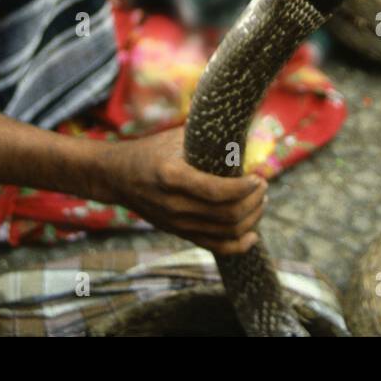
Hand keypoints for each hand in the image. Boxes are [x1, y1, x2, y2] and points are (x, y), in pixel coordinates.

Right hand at [100, 126, 267, 254]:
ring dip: (251, 219)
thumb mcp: (177, 138)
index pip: (218, 191)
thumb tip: (248, 133)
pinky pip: (215, 246)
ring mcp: (176, 223)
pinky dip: (238, 244)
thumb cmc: (152, 150)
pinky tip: (253, 233)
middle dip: (254, 201)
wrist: (117, 176)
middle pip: (227, 215)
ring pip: (225, 232)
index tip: (259, 177)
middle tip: (264, 186)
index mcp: (172, 176)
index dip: (246, 188)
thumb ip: (209, 139)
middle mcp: (174, 205)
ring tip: (260, 201)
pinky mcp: (179, 233)